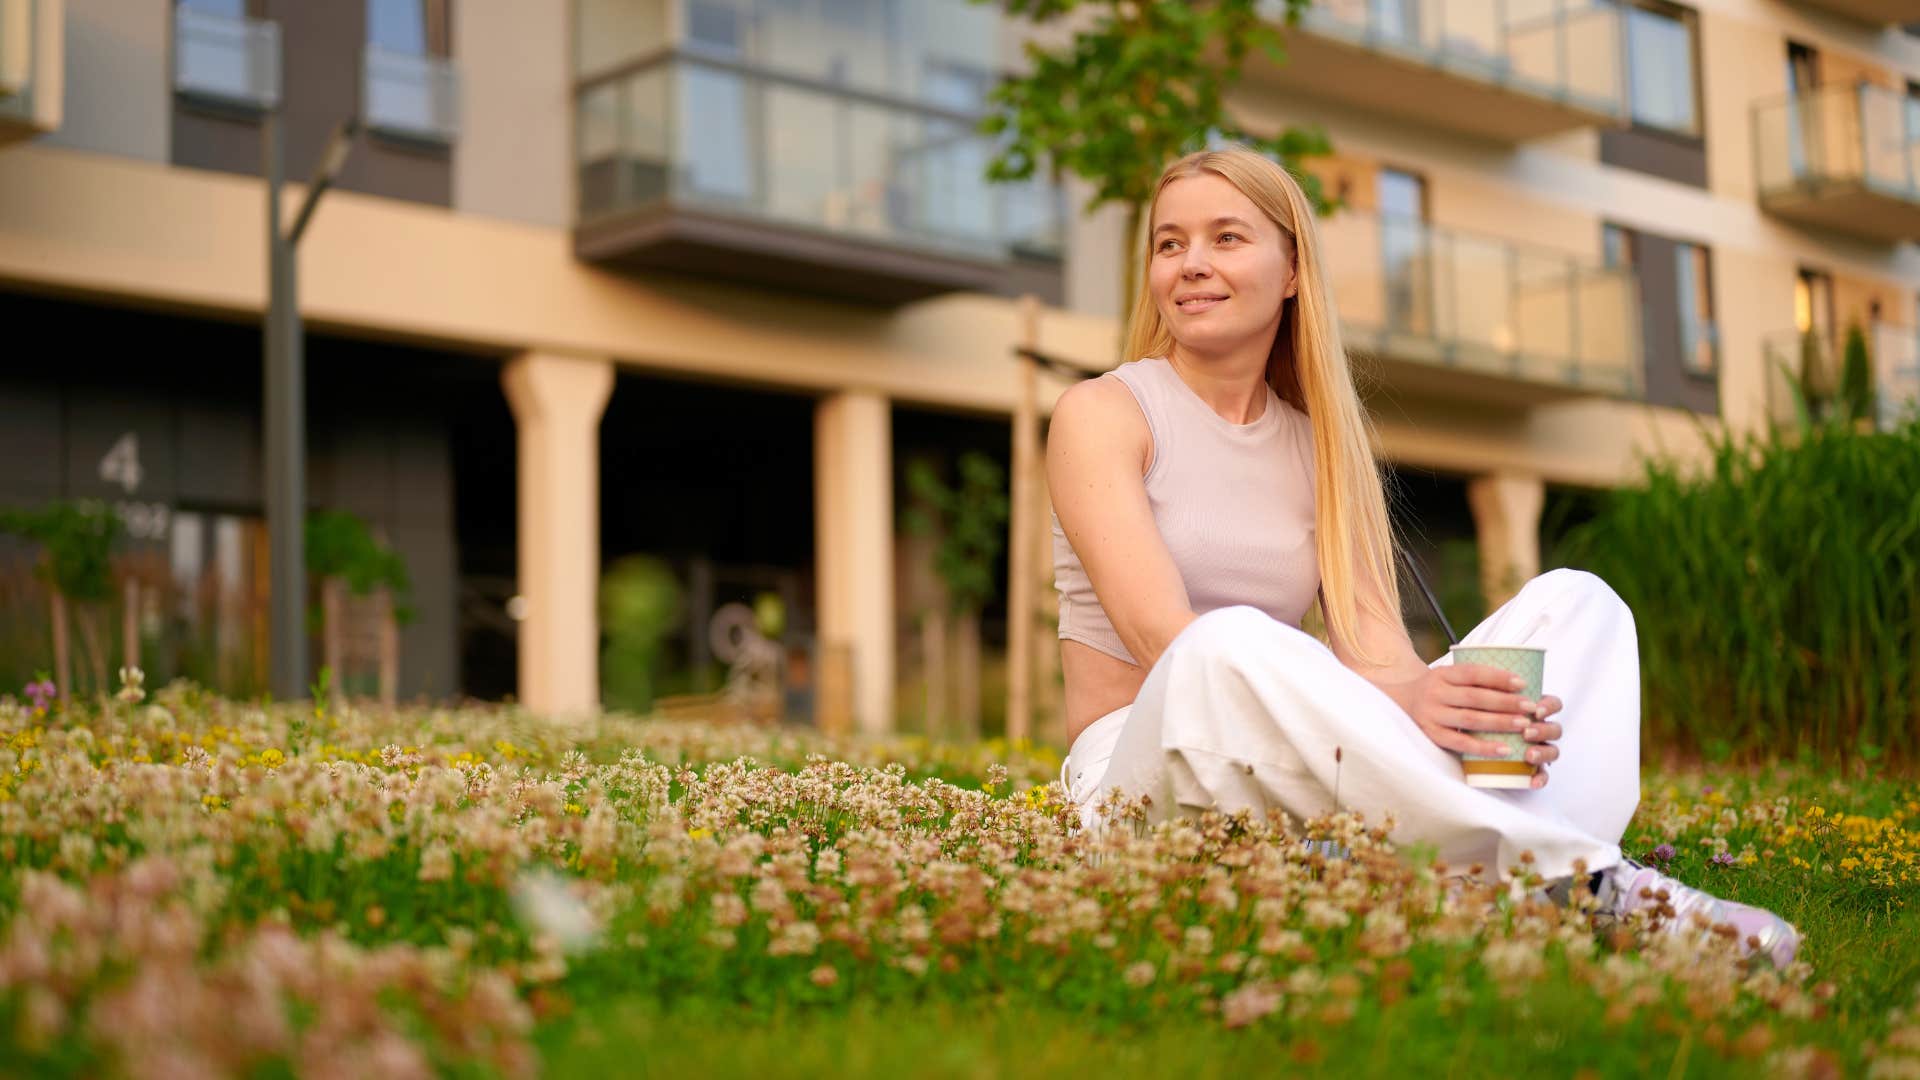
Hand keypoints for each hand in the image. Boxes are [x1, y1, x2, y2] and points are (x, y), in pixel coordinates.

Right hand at [1400, 665, 1563, 788]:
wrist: (1399, 704)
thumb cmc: (1437, 691)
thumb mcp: (1447, 677)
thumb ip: (1473, 679)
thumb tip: (1519, 683)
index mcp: (1441, 674)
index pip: (1473, 673)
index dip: (1498, 677)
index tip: (1523, 683)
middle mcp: (1434, 693)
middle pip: (1475, 697)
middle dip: (1506, 702)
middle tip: (1531, 707)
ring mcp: (1432, 715)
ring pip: (1470, 719)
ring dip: (1499, 722)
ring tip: (1523, 725)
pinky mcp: (1432, 735)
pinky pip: (1460, 743)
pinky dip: (1483, 747)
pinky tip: (1504, 749)